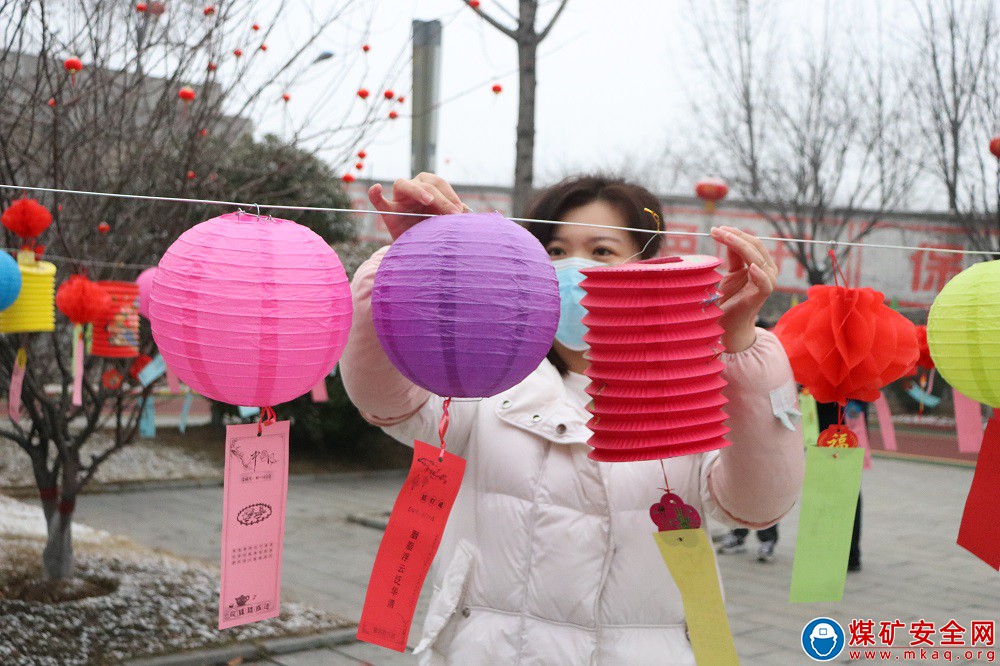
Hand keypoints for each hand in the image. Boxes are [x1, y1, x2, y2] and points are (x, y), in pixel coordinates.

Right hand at [368, 172, 465, 240]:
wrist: (420, 249)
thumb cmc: (435, 231)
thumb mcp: (446, 222)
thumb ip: (453, 214)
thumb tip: (466, 212)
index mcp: (428, 186)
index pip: (439, 183)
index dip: (450, 195)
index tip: (460, 212)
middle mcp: (413, 188)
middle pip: (426, 184)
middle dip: (442, 199)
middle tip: (454, 215)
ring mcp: (399, 199)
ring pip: (402, 185)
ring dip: (418, 191)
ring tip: (429, 200)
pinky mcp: (388, 212)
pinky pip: (378, 201)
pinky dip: (375, 194)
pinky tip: (377, 188)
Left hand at [709, 226, 777, 352]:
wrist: (727, 322)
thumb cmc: (729, 298)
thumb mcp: (731, 272)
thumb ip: (734, 255)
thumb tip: (728, 235)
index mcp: (761, 264)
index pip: (752, 243)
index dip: (736, 233)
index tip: (716, 229)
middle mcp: (767, 271)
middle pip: (756, 247)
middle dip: (736, 236)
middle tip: (716, 230)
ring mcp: (766, 283)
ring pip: (758, 259)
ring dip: (741, 246)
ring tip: (725, 237)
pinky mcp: (761, 296)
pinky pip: (765, 283)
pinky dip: (759, 274)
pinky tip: (751, 267)